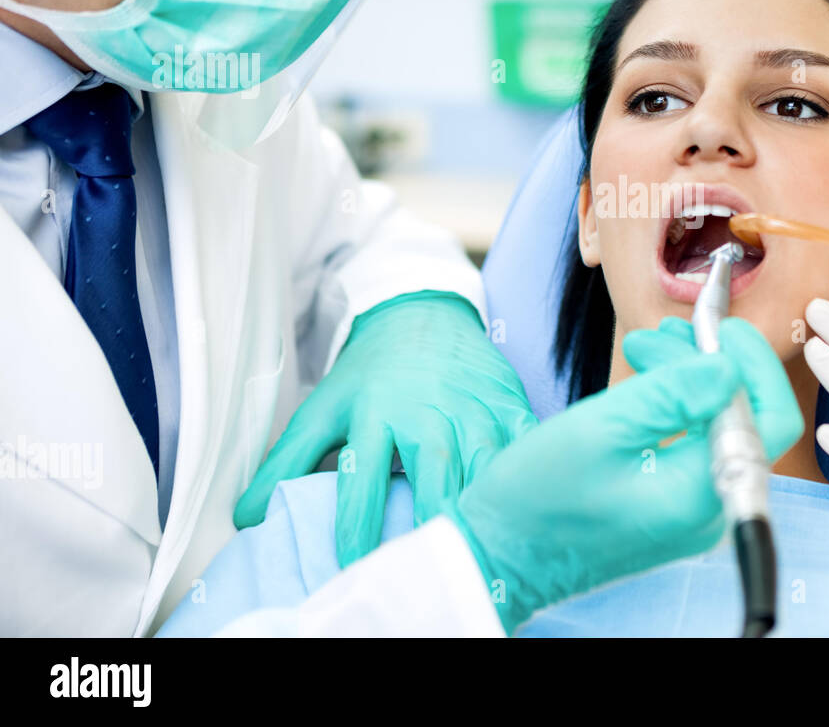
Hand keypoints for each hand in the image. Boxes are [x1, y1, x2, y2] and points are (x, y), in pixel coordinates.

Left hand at [235, 291, 535, 567]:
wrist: (422, 314)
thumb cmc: (368, 376)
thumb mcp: (321, 411)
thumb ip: (285, 464)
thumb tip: (247, 520)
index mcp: (375, 414)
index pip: (363, 477)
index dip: (358, 527)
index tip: (353, 568)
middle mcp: (428, 411)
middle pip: (435, 474)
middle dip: (434, 521)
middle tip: (429, 567)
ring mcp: (474, 408)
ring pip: (485, 465)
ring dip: (483, 508)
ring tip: (478, 553)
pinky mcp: (510, 404)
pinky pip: (525, 445)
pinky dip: (527, 477)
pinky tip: (527, 510)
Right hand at [448, 317, 801, 633]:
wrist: (501, 554)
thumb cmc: (535, 498)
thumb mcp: (599, 429)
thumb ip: (669, 395)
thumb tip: (728, 367)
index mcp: (699, 493)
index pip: (766, 417)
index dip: (751, 362)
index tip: (716, 326)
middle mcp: (710, 510)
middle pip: (748, 420)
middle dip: (716, 363)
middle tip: (666, 331)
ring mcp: (694, 513)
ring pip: (722, 429)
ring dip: (694, 379)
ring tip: (650, 347)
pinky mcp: (675, 509)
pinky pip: (697, 447)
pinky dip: (680, 407)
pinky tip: (649, 382)